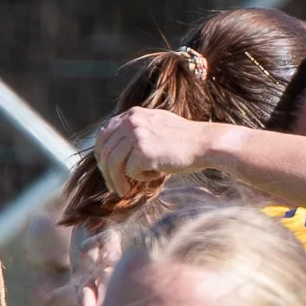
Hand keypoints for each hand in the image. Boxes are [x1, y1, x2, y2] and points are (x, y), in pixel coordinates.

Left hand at [94, 107, 219, 198]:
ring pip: (112, 163)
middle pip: (104, 150)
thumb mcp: (157, 125)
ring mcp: (136, 135)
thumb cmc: (184, 140)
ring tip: (123, 191)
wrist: (204, 143)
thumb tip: (120, 149)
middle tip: (113, 186)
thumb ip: (138, 131)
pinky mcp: (143, 151)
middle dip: (106, 172)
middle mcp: (131, 121)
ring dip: (116, 181)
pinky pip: (130, 171)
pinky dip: (140, 178)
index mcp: (133, 114)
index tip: (106, 169)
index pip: (104, 133)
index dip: (102, 154)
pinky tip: (154, 176)